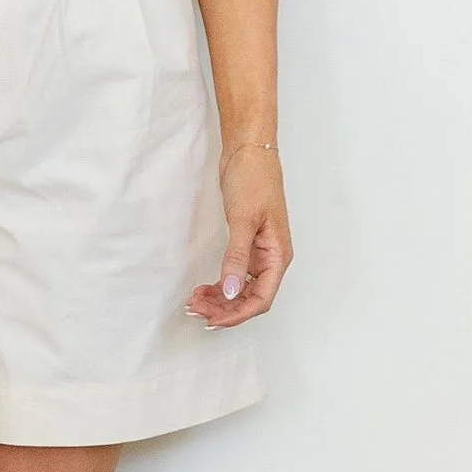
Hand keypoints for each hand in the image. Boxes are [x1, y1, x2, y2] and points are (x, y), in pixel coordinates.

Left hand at [190, 143, 289, 325]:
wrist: (248, 152)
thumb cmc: (254, 180)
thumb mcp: (244, 219)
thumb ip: (236, 256)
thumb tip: (231, 291)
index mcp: (277, 256)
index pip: (261, 298)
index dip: (238, 314)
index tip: (213, 320)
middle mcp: (270, 258)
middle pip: (250, 298)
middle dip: (224, 308)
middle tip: (195, 309)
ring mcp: (258, 252)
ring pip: (241, 288)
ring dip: (220, 298)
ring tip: (194, 301)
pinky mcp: (245, 244)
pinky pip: (234, 274)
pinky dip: (220, 284)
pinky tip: (203, 287)